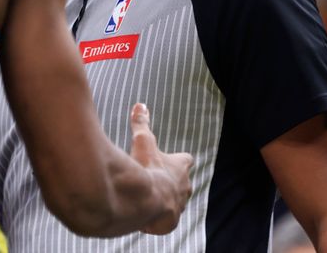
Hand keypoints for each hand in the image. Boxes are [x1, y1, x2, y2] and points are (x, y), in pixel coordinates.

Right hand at [129, 102, 192, 234]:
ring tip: (150, 199)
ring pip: (176, 202)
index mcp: (180, 167)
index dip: (179, 160)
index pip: (186, 160)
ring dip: (165, 200)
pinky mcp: (171, 221)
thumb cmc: (147, 168)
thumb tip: (140, 105)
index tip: (172, 160)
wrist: (146, 200)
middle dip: (172, 182)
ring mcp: (179, 205)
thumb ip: (142, 124)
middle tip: (157, 180)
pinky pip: (166, 219)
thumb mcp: (143, 142)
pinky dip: (158, 217)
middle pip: (184, 183)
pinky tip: (145, 215)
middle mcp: (184, 186)